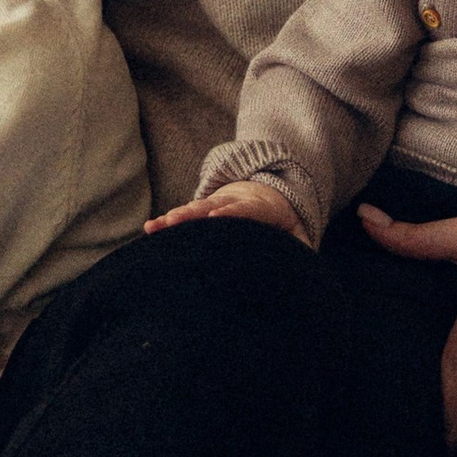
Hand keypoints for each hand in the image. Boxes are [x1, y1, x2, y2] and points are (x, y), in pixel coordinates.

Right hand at [146, 180, 307, 240]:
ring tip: (156, 226)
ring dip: (174, 218)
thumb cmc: (281, 220)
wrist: (265, 191)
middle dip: (193, 214)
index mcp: (257, 206)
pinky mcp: (202, 212)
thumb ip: (300, 246)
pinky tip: (151, 229)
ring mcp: (214, 204)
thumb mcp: (296, 229)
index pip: (244, 208)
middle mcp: (231, 201)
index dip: (232, 211)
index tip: (217, 215)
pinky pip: (184, 218)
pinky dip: (168, 223)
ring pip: (193, 210)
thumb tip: (305, 264)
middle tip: (175, 221)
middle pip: (210, 206)